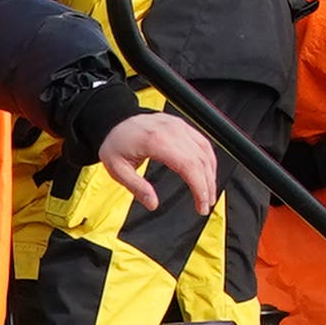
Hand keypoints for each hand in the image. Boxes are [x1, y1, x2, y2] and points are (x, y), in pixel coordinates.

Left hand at [97, 110, 218, 215]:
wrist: (114, 120)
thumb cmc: (116, 143)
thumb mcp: (118, 169)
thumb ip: (136, 187)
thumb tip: (152, 203)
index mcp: (156, 140)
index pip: (188, 165)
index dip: (199, 187)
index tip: (201, 204)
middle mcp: (171, 130)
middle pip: (200, 160)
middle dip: (207, 185)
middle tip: (206, 204)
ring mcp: (178, 125)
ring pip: (205, 151)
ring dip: (210, 173)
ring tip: (208, 193)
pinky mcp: (181, 125)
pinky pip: (202, 142)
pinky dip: (208, 159)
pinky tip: (207, 173)